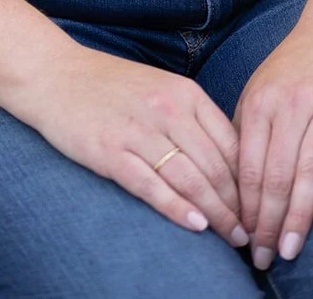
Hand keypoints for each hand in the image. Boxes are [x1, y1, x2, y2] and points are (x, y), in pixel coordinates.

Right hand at [26, 43, 249, 249]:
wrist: (56, 75)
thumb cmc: (111, 86)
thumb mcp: (160, 89)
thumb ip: (192, 118)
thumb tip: (227, 161)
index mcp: (184, 93)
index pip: (230, 143)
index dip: (248, 180)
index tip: (257, 205)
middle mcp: (166, 110)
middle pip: (215, 166)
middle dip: (237, 204)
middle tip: (250, 232)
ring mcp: (138, 131)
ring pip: (190, 179)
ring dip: (216, 213)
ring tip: (231, 237)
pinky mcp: (111, 151)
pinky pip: (151, 186)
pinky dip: (176, 208)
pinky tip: (195, 226)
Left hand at [232, 22, 312, 270]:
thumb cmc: (293, 71)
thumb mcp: (259, 91)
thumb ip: (244, 132)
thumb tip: (228, 187)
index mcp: (261, 102)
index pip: (249, 165)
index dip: (245, 207)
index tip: (243, 240)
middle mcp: (292, 104)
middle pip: (277, 172)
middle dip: (269, 221)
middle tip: (265, 257)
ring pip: (311, 166)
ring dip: (300, 213)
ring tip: (292, 249)